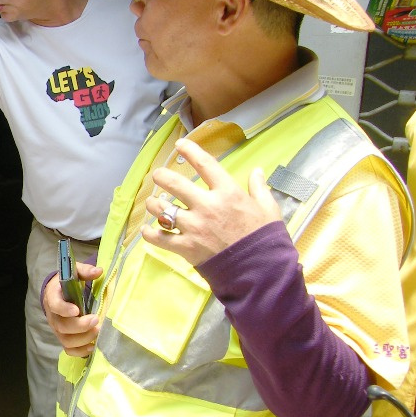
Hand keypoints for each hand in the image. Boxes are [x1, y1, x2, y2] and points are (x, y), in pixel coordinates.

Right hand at [43, 263, 101, 355]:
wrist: (59, 293)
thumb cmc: (68, 282)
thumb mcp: (74, 272)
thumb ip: (85, 271)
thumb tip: (99, 271)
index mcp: (53, 296)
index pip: (54, 305)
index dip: (64, 309)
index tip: (77, 310)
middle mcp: (53, 315)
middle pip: (62, 326)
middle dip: (80, 326)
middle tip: (96, 320)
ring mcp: (57, 328)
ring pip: (65, 340)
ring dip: (82, 339)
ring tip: (97, 332)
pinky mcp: (63, 337)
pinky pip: (68, 349)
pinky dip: (80, 351)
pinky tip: (92, 346)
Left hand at [143, 137, 282, 266]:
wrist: (259, 271)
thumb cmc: (264, 238)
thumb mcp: (269, 209)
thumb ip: (260, 189)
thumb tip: (257, 171)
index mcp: (227, 193)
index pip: (204, 164)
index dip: (190, 151)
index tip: (179, 145)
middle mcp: (207, 206)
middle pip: (174, 183)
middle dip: (161, 176)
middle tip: (158, 175)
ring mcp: (194, 227)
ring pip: (162, 209)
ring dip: (154, 204)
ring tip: (153, 203)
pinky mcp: (186, 247)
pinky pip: (159, 238)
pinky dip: (150, 234)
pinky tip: (147, 230)